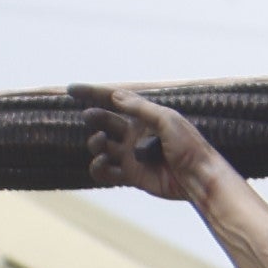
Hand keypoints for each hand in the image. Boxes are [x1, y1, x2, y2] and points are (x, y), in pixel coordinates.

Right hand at [90, 89, 220, 200]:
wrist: (197, 178)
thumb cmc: (188, 146)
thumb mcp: (166, 120)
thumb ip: (140, 108)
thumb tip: (115, 96)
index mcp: (144, 116)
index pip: (114, 100)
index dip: (92, 93)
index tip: (71, 89)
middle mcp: (135, 133)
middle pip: (104, 121)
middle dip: (94, 118)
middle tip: (90, 117)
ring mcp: (131, 155)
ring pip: (102, 146)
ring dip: (96, 143)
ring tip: (101, 144)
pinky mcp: (131, 176)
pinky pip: (106, 172)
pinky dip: (98, 167)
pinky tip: (102, 163)